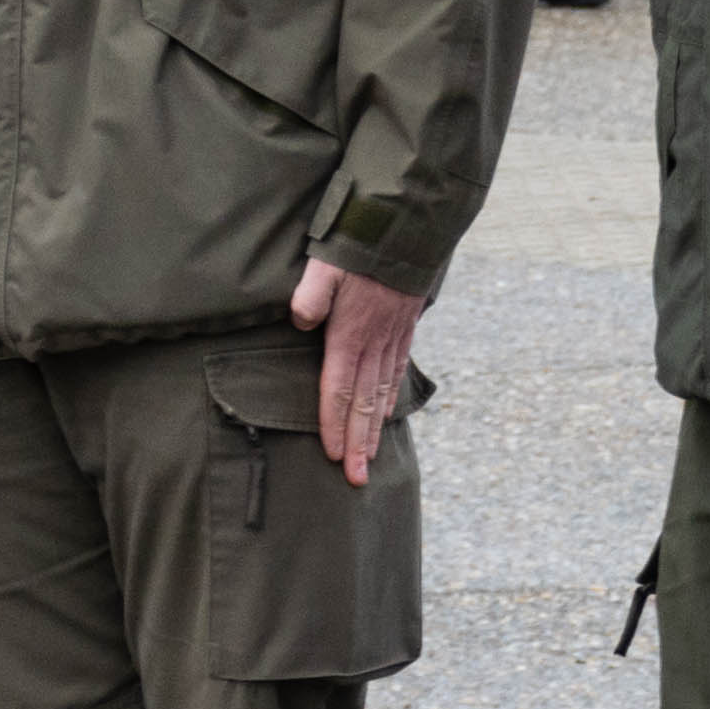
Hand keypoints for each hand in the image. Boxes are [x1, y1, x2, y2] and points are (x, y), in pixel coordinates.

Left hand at [288, 258, 426, 486]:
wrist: (408, 229)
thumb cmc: (358, 247)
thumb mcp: (325, 266)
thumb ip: (311, 296)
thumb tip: (301, 322)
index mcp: (350, 334)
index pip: (339, 389)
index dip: (334, 423)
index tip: (334, 455)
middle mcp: (374, 344)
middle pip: (363, 402)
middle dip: (359, 442)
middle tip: (357, 479)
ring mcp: (392, 339)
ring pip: (381, 393)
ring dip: (375, 430)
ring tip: (371, 460)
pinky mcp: (403, 329)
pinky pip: (396, 372)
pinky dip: (389, 399)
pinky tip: (386, 416)